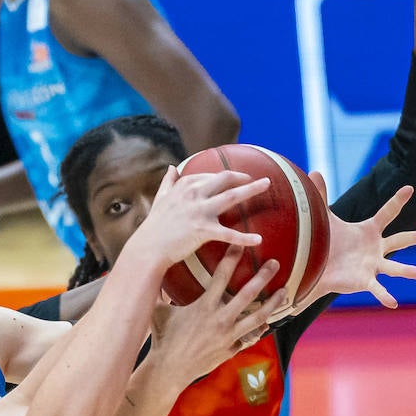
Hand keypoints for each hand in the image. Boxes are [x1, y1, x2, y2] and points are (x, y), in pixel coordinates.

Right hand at [132, 165, 269, 270]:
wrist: (148, 248)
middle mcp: (194, 194)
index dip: (227, 177)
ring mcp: (199, 210)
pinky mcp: (202, 230)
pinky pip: (229, 233)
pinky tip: (258, 239)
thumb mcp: (160, 199)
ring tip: (268, 185)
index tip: (237, 178)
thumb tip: (170, 167)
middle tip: (262, 180)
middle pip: (225, 179)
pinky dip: (244, 237)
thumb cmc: (154, 226)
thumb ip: (168, 182)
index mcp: (186, 185)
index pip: (211, 176)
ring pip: (232, 196)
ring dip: (252, 189)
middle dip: (245, 176)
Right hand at [149, 249, 289, 384]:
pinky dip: (260, 329)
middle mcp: (220, 319)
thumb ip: (159, 292)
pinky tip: (267, 322)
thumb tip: (150, 275)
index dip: (233, 258)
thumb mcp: (159, 312)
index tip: (243, 245)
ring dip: (273, 303)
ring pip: (258, 316)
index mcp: (204, 306)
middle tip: (275, 263)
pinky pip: (251, 337)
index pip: (222, 276)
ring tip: (284, 292)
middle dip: (264, 276)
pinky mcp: (231, 349)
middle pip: (249, 293)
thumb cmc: (162, 339)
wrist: (169, 370)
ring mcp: (228, 335)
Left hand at [316, 181, 415, 307]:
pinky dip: (385, 295)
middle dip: (415, 238)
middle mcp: (376, 248)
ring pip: (394, 268)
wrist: (317, 266)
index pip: (387, 213)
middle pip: (400, 240)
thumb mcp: (325, 218)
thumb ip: (322, 195)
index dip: (397, 201)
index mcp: (370, 231)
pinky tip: (393, 303)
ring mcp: (373, 266)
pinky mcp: (365, 281)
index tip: (409, 189)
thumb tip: (314, 171)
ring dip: (407, 271)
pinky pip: (377, 289)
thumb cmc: (326, 242)